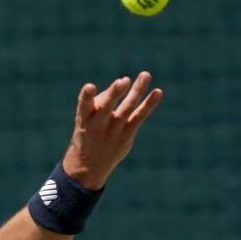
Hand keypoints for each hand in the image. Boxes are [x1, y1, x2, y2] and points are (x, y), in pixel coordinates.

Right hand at [62, 71, 162, 189]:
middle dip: (114, 93)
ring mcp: (114, 131)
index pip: (83, 105)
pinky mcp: (127, 135)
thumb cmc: (88, 133)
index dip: (86, 96)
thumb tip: (125, 81)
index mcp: (84, 118)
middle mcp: (98, 125)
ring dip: (137, 91)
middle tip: (123, 80)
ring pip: (127, 108)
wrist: (89, 164)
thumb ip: (103, 99)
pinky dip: (149, 104)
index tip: (90, 86)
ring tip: (145, 75)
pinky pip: (139, 117)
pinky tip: (157, 92)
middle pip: (107, 107)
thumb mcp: (86, 118)